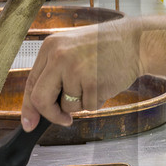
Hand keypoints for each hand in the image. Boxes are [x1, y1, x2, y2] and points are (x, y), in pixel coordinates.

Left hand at [21, 22, 142, 129]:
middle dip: (51, 114)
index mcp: (50, 47)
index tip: (29, 123)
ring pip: (68, 106)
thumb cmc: (106, 46)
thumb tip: (40, 106)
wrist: (136, 42)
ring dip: (82, 103)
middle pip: (41, 99)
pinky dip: (97, 101)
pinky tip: (105, 82)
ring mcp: (75, 70)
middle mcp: (59, 57)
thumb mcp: (72, 48)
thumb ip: (55, 72)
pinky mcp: (93, 83)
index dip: (29, 107)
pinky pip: (88, 106)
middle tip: (64, 119)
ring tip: (96, 82)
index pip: (31, 83)